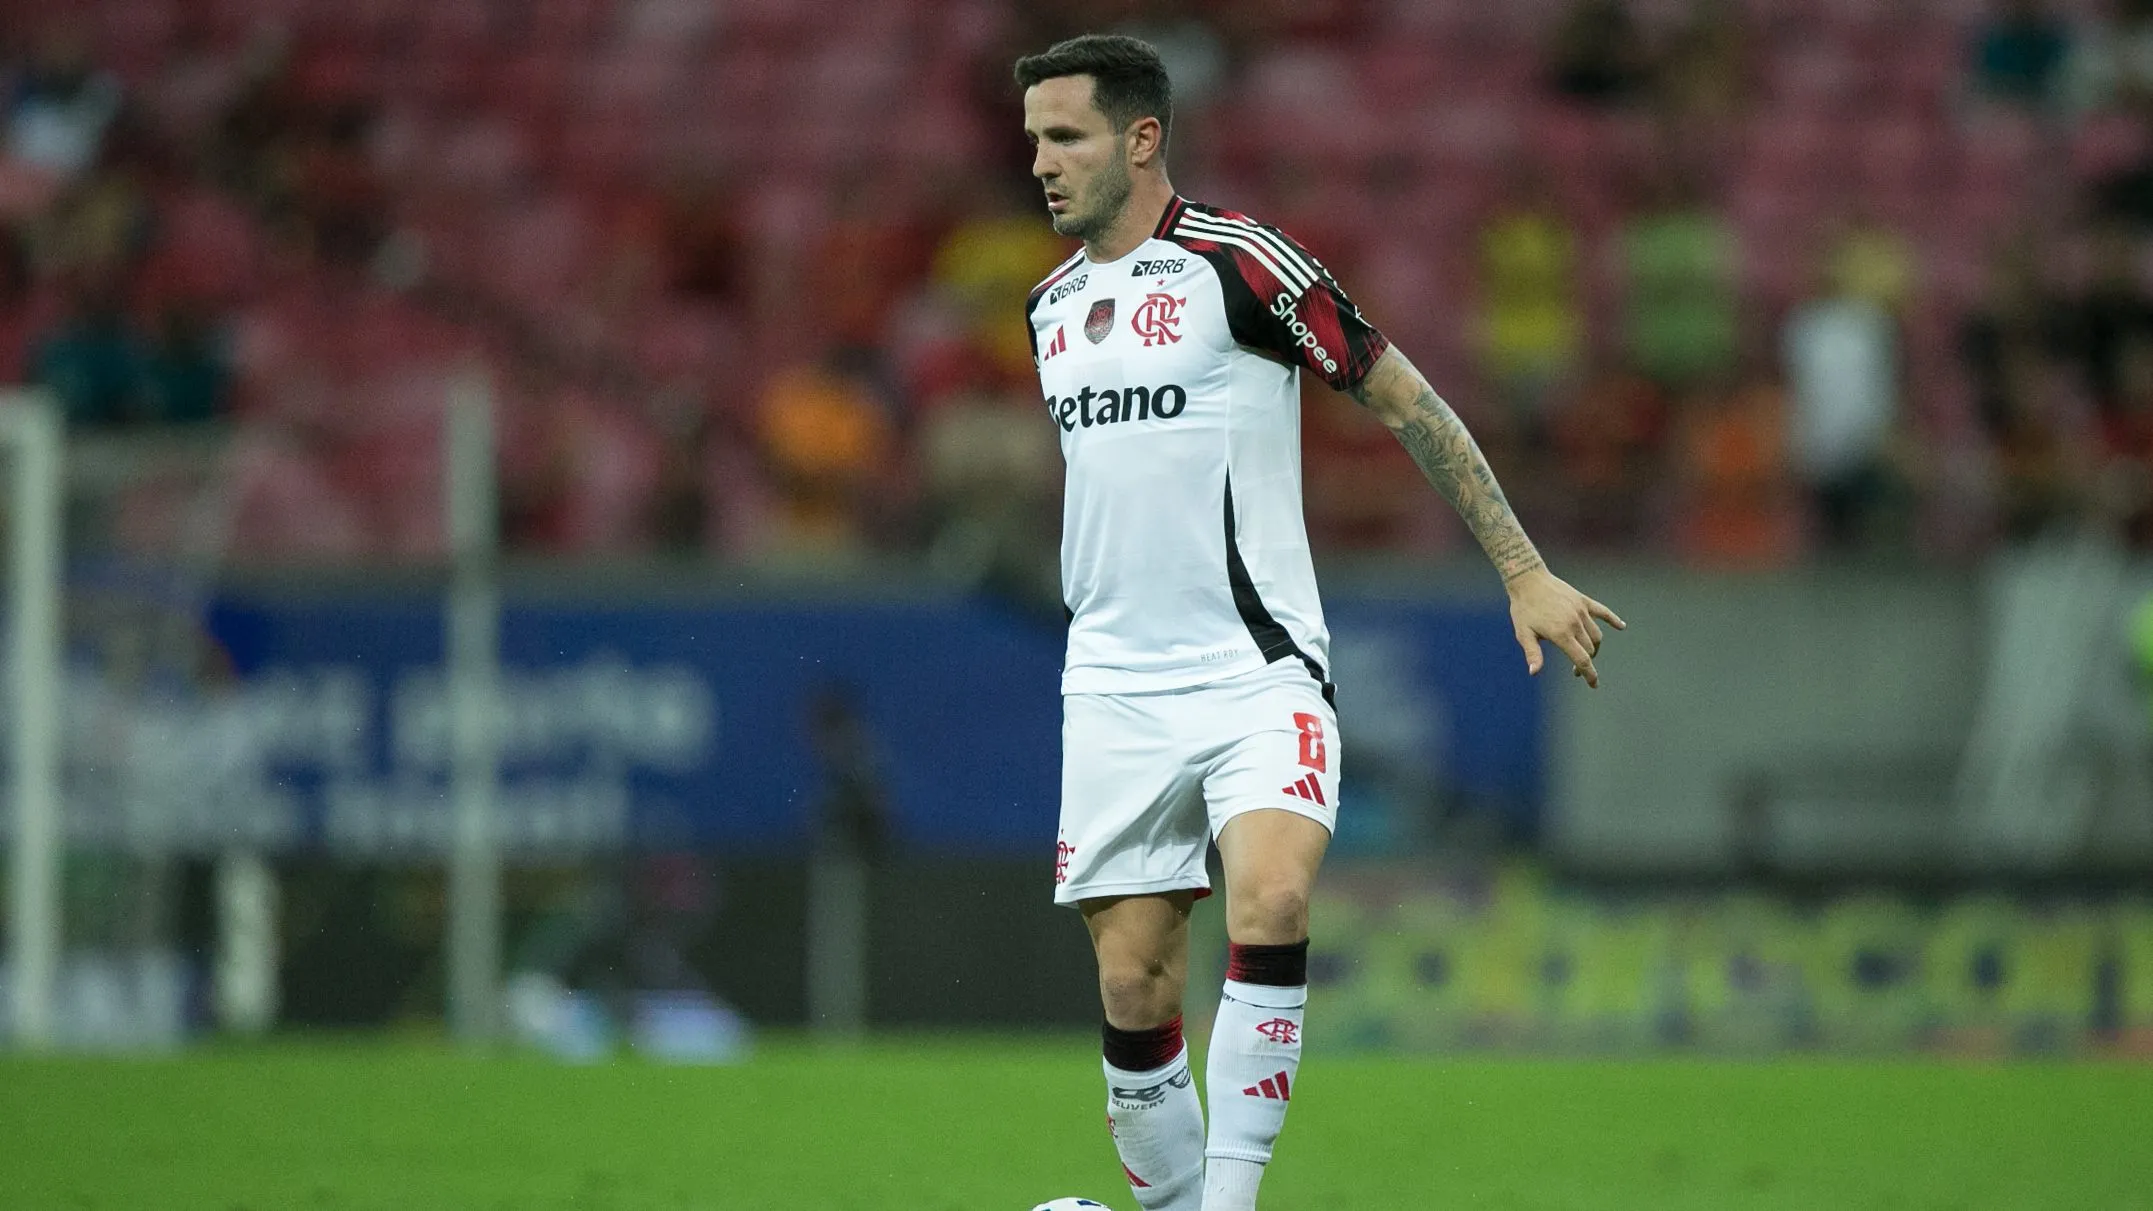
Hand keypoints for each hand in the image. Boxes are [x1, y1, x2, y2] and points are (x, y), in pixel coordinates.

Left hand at [1506, 567, 1624, 688]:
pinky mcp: (1583, 601)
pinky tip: (1622, 626)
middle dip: (1586, 663)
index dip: (1590, 674)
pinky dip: (1613, 620)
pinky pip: (1603, 612)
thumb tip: (1534, 672)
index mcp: (1561, 634)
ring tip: (1586, 654)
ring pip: (1596, 635)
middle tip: (1575, 671)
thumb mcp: (1523, 633)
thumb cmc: (1523, 608)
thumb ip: (1532, 653)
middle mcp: (1575, 623)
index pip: (1582, 660)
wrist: (1528, 579)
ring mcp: (1581, 611)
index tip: (1594, 685)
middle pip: (1590, 649)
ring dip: (1594, 648)